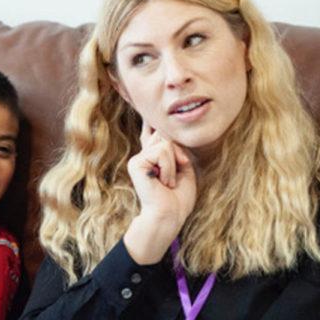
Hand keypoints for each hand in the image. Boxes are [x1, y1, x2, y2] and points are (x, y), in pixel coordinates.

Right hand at [124, 123, 196, 263]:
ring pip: (166, 143)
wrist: (169, 215)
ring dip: (174, 164)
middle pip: (166, 135)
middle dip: (178, 154)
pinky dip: (169, 168)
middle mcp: (143, 155)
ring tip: (168, 182)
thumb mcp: (183, 167)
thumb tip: (163, 132)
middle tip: (174, 177)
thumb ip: (174, 149)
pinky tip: (163, 182)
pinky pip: (162, 152)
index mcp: (153, 157)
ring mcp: (138, 158)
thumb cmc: (178, 197)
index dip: (149, 119)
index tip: (142, 104)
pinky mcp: (136, 163)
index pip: (151, 133)